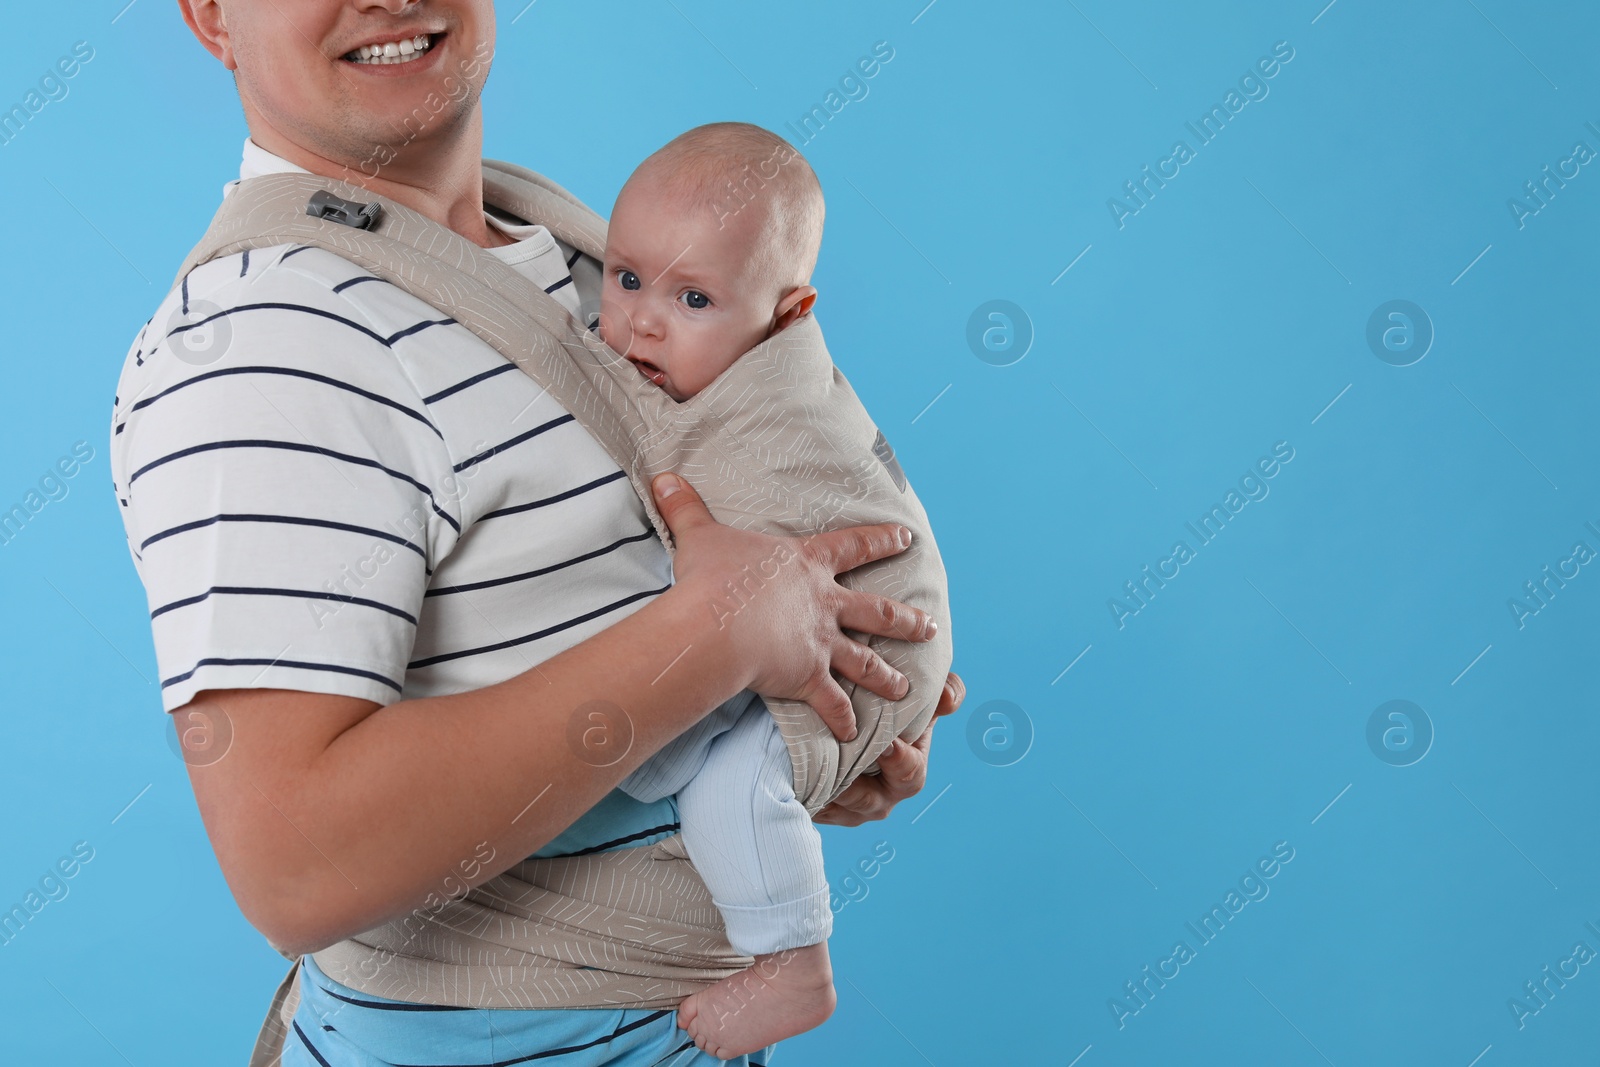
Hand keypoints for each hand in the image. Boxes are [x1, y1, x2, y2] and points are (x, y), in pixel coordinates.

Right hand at [652, 472, 937, 741]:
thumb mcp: (699, 534)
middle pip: (877, 612)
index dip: (881, 541)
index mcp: (807, 565)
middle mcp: (824, 604)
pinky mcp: (809, 679)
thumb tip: (662, 478)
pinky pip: (833, 704)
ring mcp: (821, 643)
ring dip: (888, 677)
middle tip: (931, 628)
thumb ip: (685, 508)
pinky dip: (844, 721)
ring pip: (866, 662)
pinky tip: (854, 735)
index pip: (854, 546)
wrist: (718, 625)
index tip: (907, 539)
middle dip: (907, 622)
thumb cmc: (712, 577)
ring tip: (908, 690)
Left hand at [813, 671, 963, 825]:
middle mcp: (882, 796)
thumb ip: (943, 694)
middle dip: (856, 787)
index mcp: (908, 772)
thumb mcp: (918, 701)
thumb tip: (950, 699)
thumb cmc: (890, 713)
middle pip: (872, 802)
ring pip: (838, 809)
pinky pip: (813, 810)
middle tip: (840, 766)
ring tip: (809, 774)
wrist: (850, 728)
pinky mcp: (824, 809)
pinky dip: (803, 796)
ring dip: (825, 793)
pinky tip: (790, 779)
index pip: (911, 775)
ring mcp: (852, 808)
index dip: (901, 762)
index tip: (887, 743)